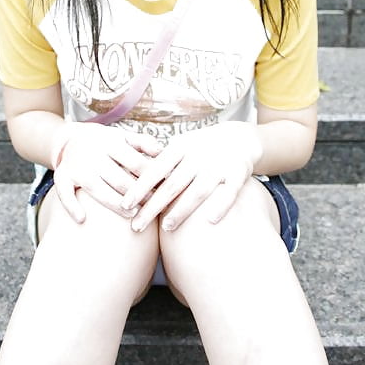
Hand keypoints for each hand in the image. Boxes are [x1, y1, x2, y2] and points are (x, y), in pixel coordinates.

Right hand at [53, 124, 160, 222]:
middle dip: (137, 194)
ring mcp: (77, 167)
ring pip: (97, 189)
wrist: (70, 138)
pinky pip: (64, 193)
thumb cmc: (105, 142)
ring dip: (114, 204)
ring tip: (133, 215)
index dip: (151, 177)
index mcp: (111, 143)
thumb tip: (163, 152)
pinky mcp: (62, 177)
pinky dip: (71, 206)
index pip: (135, 162)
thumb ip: (144, 143)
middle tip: (154, 207)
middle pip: (119, 179)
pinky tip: (82, 219)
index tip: (165, 189)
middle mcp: (93, 155)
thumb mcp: (124, 136)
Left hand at [121, 122, 262, 232]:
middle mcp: (198, 156)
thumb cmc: (201, 148)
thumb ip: (161, 162)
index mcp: (180, 147)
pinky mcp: (238, 174)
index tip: (125, 205)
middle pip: (172, 184)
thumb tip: (130, 179)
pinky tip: (210, 220)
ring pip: (198, 190)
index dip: (140, 187)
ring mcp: (218, 165)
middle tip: (137, 225)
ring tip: (167, 227)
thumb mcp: (181, 145)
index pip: (156, 169)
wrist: (239, 137)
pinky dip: (222, 205)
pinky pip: (229, 192)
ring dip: (182, 209)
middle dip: (153, 206)